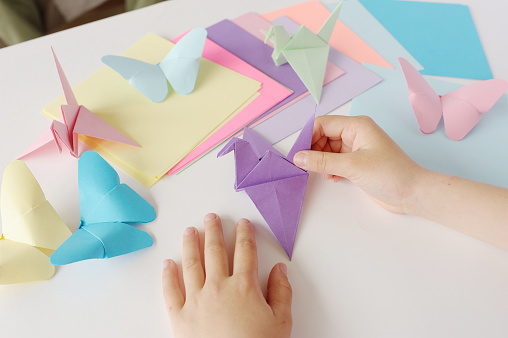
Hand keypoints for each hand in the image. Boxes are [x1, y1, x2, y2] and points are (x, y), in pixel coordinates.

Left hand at [162, 213, 291, 337]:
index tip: (242, 224)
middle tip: (211, 217)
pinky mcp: (180, 317)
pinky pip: (171, 291)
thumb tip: (280, 269)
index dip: (244, 234)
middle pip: (215, 251)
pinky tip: (168, 264)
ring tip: (190, 231)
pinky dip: (168, 276)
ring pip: (192, 264)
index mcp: (244, 286)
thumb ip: (282, 292)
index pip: (245, 251)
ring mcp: (196, 300)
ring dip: (191, 244)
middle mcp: (218, 287)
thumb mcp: (281, 322)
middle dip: (214, 231)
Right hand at [293, 115, 426, 213]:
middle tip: (306, 166)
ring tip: (322, 173)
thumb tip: (298, 158)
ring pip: (328, 150)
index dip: (308, 137)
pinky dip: (330, 168)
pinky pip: (335, 161)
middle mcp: (356, 134)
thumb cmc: (390, 174)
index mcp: (357, 126)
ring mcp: (357, 149)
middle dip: (313, 150)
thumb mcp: (352, 166)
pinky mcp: (358, 163)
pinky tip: (333, 178)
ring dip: (321, 161)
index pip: (323, 124)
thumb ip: (322, 161)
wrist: (413, 194)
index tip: (298, 154)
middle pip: (323, 136)